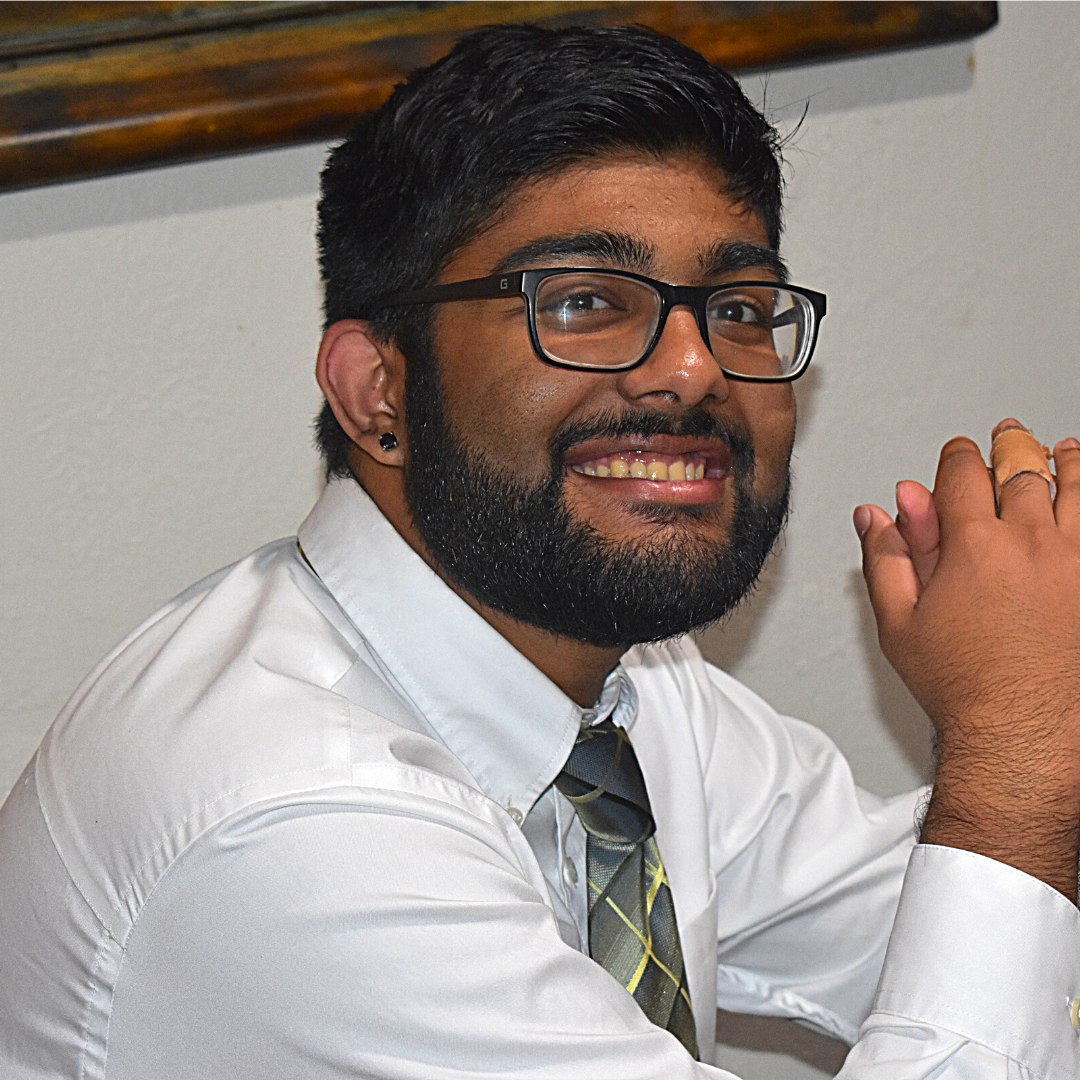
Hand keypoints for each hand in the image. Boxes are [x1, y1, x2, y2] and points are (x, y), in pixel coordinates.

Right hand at [854, 420, 1079, 898]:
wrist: (1022, 735)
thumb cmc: (963, 686)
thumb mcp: (899, 622)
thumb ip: (887, 559)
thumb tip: (878, 515)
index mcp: (973, 546)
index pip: (963, 474)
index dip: (956, 458)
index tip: (957, 455)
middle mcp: (1031, 544)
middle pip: (1022, 469)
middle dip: (1010, 448)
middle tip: (1008, 438)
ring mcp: (1077, 562)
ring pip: (1078, 485)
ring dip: (1065, 460)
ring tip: (1061, 450)